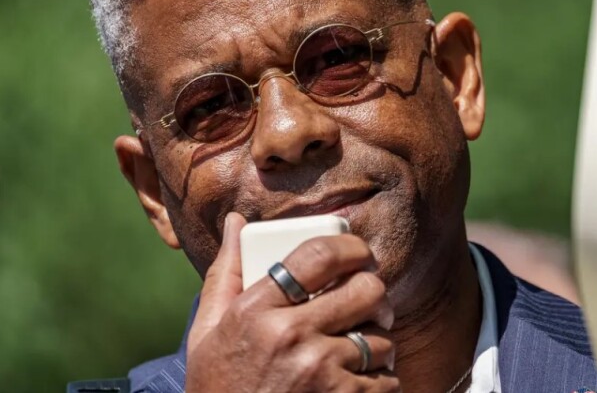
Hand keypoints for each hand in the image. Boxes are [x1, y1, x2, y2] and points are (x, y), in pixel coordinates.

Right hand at [185, 212, 399, 391]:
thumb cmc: (220, 388)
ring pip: (381, 337)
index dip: (350, 246)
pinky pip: (387, 379)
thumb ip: (226, 275)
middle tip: (368, 302)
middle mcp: (290, 337)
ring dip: (377, 342)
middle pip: (366, 289)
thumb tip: (236, 222)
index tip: (358, 254)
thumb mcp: (207, 333)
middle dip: (374, 292)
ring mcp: (320, 372)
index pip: (319, 255)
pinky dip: (380, 381)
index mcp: (256, 311)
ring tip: (357, 351)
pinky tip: (357, 384)